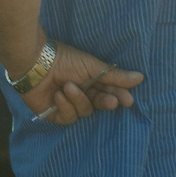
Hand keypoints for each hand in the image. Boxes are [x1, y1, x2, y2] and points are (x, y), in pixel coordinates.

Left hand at [18, 44, 142, 126]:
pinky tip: (58, 94)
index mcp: (90, 81)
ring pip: (84, 112)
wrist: (35, 61)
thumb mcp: (92, 66)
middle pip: (99, 105)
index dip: (118, 97)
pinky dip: (65, 106)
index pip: (109, 92)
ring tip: (68, 86)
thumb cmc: (63, 58)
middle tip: (110, 101)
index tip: (128, 100)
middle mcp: (80, 93)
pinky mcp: (55, 114)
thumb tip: (140, 77)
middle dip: (105, 102)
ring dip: (78, 99)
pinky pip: (69, 118)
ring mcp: (67, 104)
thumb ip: (115, 76)